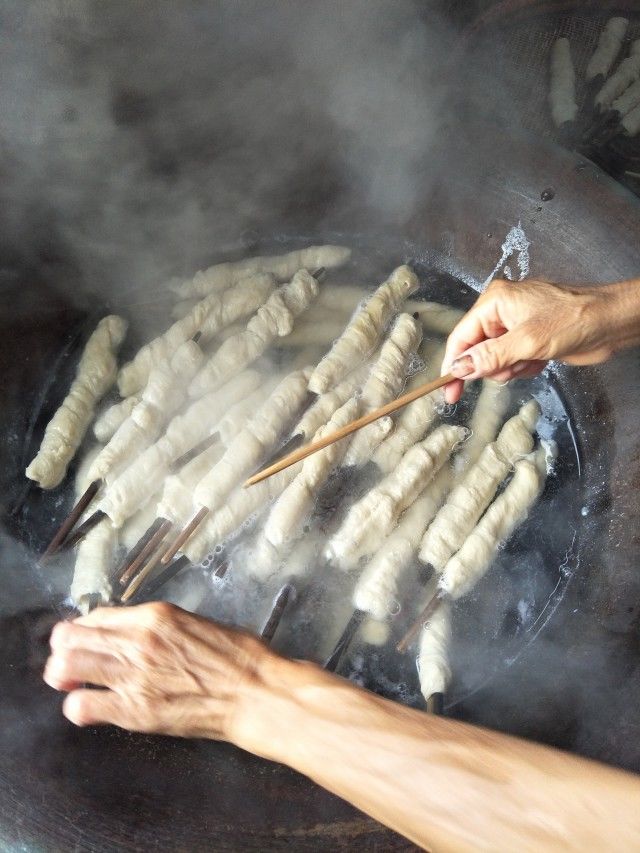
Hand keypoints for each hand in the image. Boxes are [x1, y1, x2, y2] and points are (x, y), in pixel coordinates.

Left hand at [43, 602, 279, 747]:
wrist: (254, 692)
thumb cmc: (236, 657)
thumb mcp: (195, 623)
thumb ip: (158, 626)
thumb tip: (131, 632)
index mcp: (155, 616)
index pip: (96, 616)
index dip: (84, 629)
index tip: (85, 639)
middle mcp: (138, 641)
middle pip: (70, 638)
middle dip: (64, 649)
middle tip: (70, 660)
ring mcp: (134, 676)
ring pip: (67, 667)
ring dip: (63, 675)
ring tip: (74, 682)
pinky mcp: (135, 711)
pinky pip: (82, 707)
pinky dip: (78, 706)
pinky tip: (90, 706)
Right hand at [442, 277, 637, 402]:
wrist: (610, 323)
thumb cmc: (573, 321)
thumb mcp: (527, 342)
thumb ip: (490, 357)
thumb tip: (460, 368)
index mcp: (494, 302)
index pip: (461, 337)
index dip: (454, 365)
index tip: (448, 391)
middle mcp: (500, 311)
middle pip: (477, 351)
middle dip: (494, 366)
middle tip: (515, 366)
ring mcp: (515, 325)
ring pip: (495, 360)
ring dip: (512, 368)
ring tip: (533, 359)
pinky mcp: (528, 338)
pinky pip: (512, 362)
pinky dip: (524, 366)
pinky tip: (542, 359)